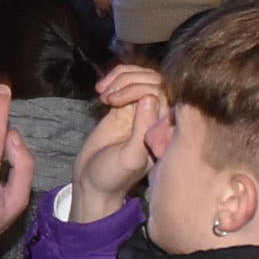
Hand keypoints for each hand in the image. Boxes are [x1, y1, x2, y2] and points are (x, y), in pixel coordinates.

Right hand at [71, 63, 167, 221]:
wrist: (92, 181)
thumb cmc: (113, 176)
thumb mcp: (129, 158)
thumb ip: (142, 130)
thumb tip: (150, 97)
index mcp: (166, 131)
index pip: (167, 94)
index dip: (143, 88)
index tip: (115, 102)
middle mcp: (158, 118)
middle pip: (155, 80)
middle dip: (130, 81)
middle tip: (108, 98)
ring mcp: (141, 110)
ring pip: (141, 77)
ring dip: (121, 78)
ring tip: (102, 94)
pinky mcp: (125, 106)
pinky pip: (126, 82)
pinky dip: (113, 80)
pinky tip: (100, 91)